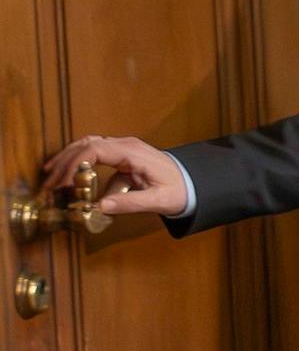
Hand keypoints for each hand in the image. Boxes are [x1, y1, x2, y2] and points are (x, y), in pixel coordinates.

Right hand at [41, 136, 187, 218]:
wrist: (195, 184)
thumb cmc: (181, 191)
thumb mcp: (159, 201)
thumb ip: (131, 203)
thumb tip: (100, 206)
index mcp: (134, 153)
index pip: (95, 149)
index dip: (74, 163)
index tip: (62, 182)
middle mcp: (126, 145)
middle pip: (86, 145)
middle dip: (65, 162)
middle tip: (49, 182)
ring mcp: (124, 148)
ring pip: (88, 146)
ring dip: (68, 160)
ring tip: (51, 177)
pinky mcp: (123, 156)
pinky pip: (95, 154)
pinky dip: (79, 162)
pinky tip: (68, 177)